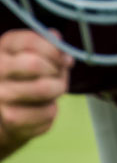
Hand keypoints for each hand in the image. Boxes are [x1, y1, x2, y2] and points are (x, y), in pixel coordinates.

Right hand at [0, 30, 71, 149]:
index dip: (55, 49)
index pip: (31, 42)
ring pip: (44, 89)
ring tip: (52, 90)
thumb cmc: (29, 77)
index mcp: (4, 48)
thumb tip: (60, 45)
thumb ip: (50, 45)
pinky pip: (47, 112)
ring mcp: (0, 97)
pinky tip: (42, 108)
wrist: (7, 116)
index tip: (64, 58)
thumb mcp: (39, 54)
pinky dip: (52, 109)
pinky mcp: (11, 120)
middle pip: (35, 65)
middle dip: (56, 70)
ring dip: (57, 89)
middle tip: (58, 75)